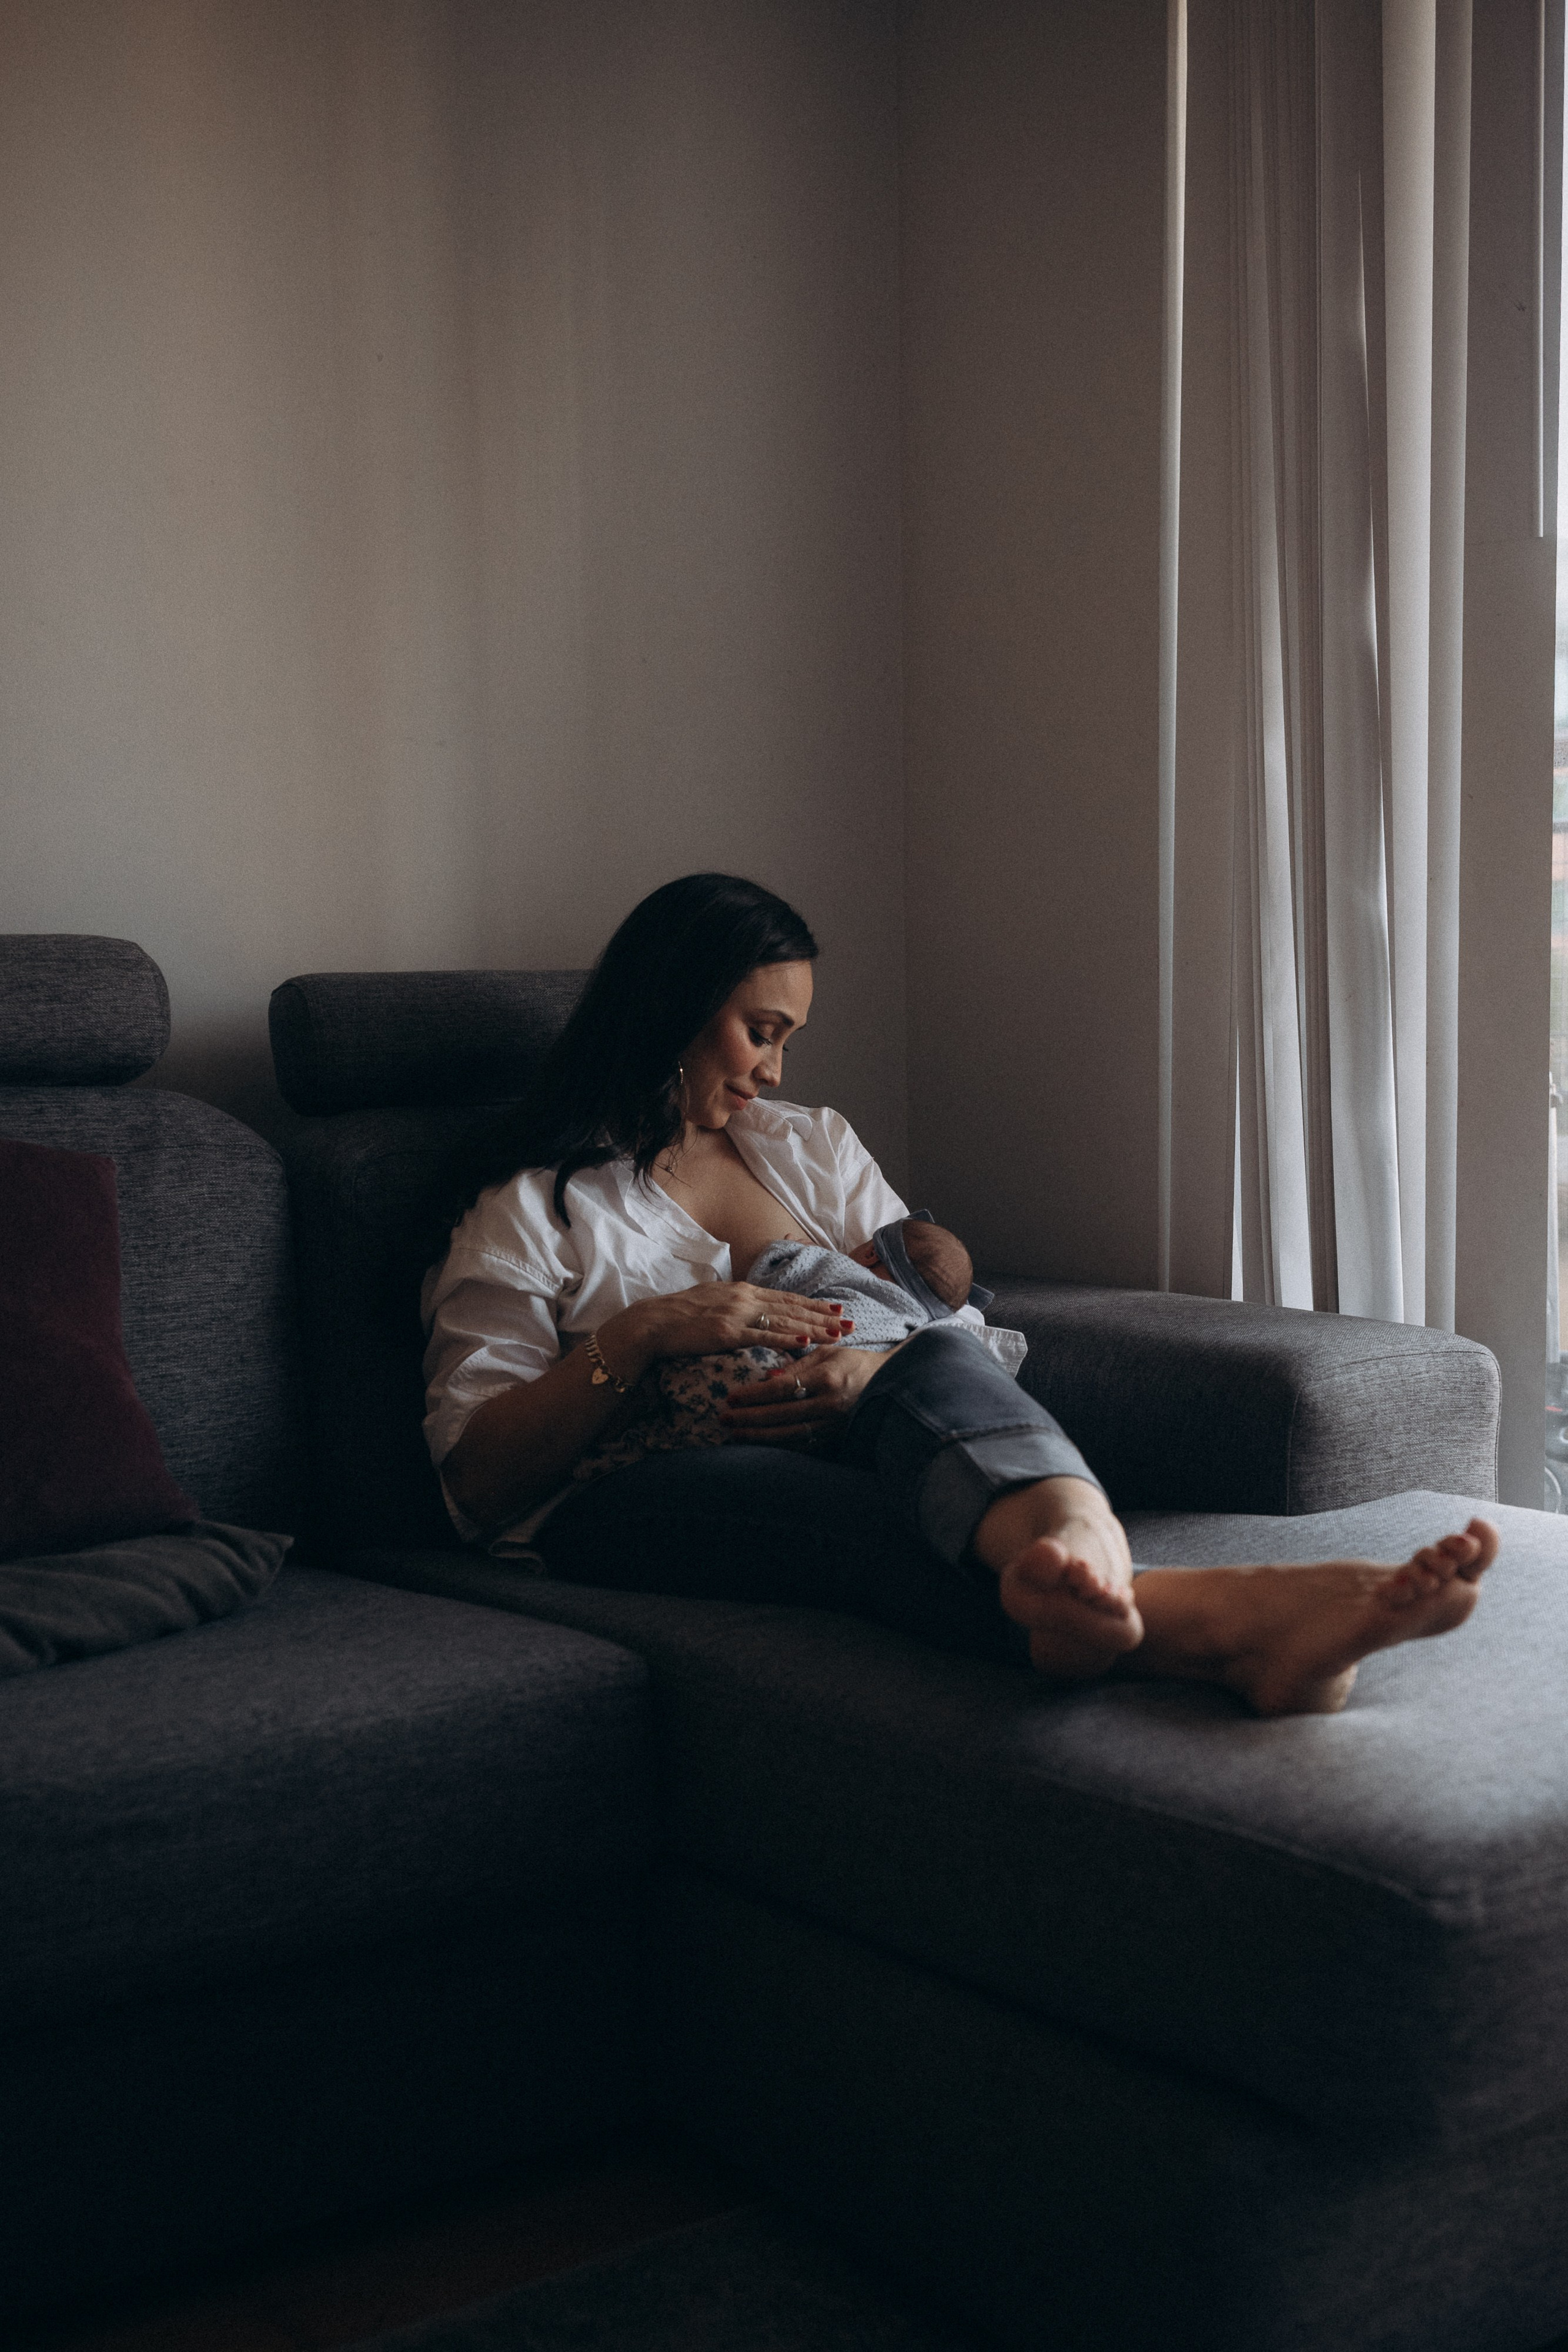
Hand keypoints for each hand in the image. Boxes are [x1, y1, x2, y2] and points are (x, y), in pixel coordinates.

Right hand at [614, 1282, 853, 1372]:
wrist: (653, 1323)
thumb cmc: (680, 1315)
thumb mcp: (714, 1300)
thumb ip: (737, 1304)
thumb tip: (753, 1308)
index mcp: (743, 1290)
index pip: (787, 1298)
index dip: (814, 1304)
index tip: (837, 1309)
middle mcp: (744, 1298)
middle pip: (793, 1307)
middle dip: (824, 1316)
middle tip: (851, 1322)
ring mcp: (737, 1314)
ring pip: (784, 1321)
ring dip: (814, 1328)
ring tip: (839, 1333)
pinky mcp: (726, 1332)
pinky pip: (762, 1336)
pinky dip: (785, 1338)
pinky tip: (805, 1342)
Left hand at [717, 1345, 889, 1443]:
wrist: (889, 1382)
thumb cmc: (854, 1362)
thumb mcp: (826, 1354)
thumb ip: (796, 1366)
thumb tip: (766, 1380)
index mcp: (826, 1378)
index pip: (781, 1389)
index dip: (753, 1395)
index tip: (731, 1397)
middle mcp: (829, 1404)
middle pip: (780, 1415)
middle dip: (749, 1418)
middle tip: (724, 1419)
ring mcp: (833, 1424)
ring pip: (789, 1435)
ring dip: (759, 1436)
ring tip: (736, 1433)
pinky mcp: (835, 1437)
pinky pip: (803, 1444)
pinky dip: (779, 1445)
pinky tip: (760, 1443)